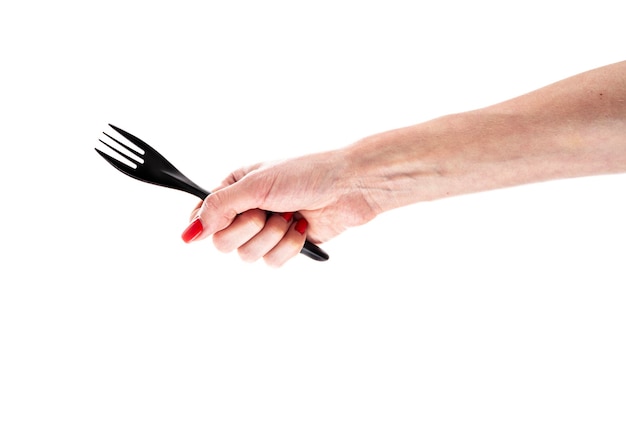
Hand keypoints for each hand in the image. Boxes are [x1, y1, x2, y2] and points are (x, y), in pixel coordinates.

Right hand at [181, 149, 377, 265]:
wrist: (349, 186)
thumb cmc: (306, 173)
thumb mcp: (255, 185)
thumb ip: (219, 206)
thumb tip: (190, 230)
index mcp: (235, 188)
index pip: (203, 215)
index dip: (206, 224)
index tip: (215, 225)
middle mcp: (248, 210)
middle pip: (222, 242)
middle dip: (247, 230)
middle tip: (266, 211)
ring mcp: (267, 230)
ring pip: (248, 256)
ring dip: (271, 237)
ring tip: (289, 216)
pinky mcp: (286, 246)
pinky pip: (272, 262)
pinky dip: (289, 246)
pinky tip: (302, 226)